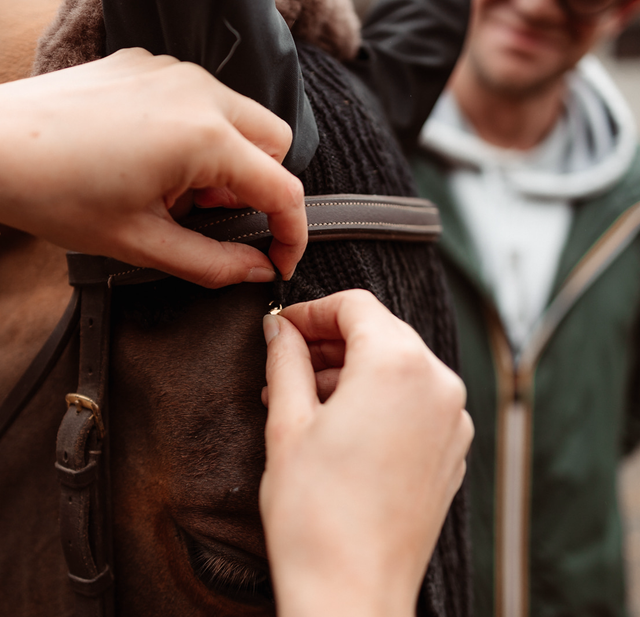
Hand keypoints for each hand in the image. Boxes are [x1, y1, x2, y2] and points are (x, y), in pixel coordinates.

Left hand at [0, 48, 305, 285]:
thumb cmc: (55, 192)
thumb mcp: (144, 244)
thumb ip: (215, 264)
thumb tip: (258, 269)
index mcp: (204, 137)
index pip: (283, 189)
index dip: (292, 234)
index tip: (279, 260)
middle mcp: (199, 92)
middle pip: (275, 144)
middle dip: (263, 188)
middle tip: (218, 218)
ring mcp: (174, 72)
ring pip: (242, 119)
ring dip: (231, 162)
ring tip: (180, 190)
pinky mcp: (150, 66)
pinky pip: (205, 101)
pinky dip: (202, 136)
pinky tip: (159, 159)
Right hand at [260, 290, 472, 616]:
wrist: (352, 594)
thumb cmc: (315, 515)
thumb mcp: (287, 423)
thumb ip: (285, 360)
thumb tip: (278, 329)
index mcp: (398, 365)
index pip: (355, 306)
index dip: (313, 311)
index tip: (284, 327)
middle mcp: (438, 384)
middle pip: (380, 332)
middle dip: (330, 341)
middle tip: (287, 363)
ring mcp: (452, 419)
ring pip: (398, 366)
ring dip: (352, 370)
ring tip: (305, 398)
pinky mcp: (452, 449)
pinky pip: (415, 399)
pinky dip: (379, 396)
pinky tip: (341, 422)